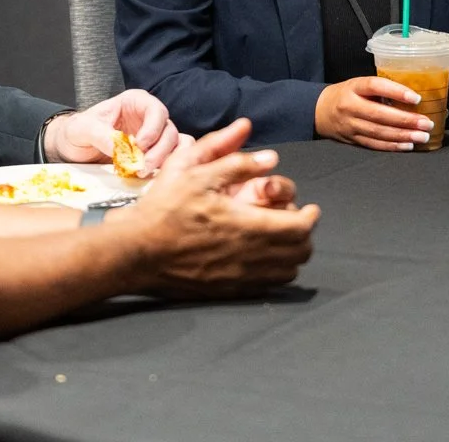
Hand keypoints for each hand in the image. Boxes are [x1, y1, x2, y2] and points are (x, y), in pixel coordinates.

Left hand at [44, 90, 187, 172]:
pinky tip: (154, 175)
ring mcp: (153, 137)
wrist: (71, 148)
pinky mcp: (153, 155)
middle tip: (143, 166)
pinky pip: (172, 158)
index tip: (140, 145)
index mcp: (134, 103)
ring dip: (167, 160)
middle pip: (168, 130)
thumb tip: (120, 148)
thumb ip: (101, 135)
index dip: (152, 127)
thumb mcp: (83, 128)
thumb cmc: (78, 131)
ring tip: (145, 172)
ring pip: (175, 145)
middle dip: (159, 150)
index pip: (155, 109)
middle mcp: (147, 118)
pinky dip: (169, 167)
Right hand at [125, 119, 320, 297]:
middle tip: (296, 219)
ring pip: (288, 272)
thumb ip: (236, 161)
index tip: (309, 207)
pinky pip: (268, 286)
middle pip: (301, 253)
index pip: (300, 228)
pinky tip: (262, 257)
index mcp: (247, 225)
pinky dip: (276, 271)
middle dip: (305, 234)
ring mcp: (240, 277)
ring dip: (292, 254)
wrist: (137, 251)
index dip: (311, 216)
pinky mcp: (229, 290)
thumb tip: (270, 157)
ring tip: (281, 237)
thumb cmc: (164, 208)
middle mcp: (250, 255)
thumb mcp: (195, 172)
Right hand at [314, 76, 431, 151]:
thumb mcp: (359, 85)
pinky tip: (407, 145)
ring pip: (378, 132)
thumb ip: (380, 90)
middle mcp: (349, 106)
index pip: (375, 86)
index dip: (396, 91)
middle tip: (426, 123)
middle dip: (406, 120)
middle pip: (379, 114)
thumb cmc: (346, 95)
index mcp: (353, 88)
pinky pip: (374, 144)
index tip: (416, 98)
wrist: (319, 111)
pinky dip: (392, 146)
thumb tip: (413, 97)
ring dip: (403, 135)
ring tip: (422, 136)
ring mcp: (350, 125)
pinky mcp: (352, 139)